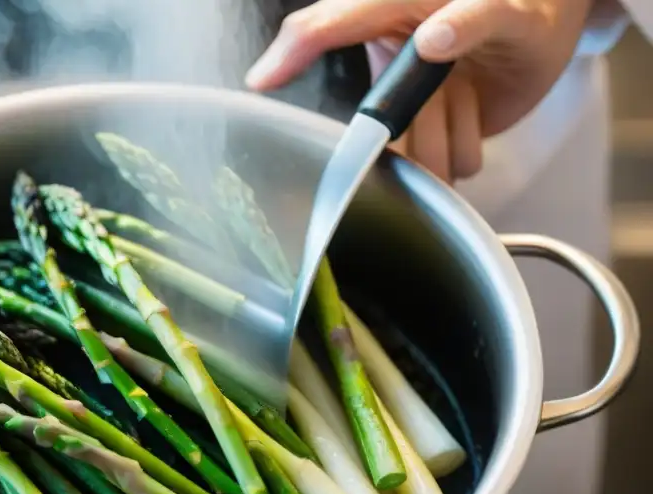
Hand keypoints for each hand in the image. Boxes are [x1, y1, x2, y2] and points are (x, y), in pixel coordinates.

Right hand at [245, 0, 594, 182]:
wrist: (547, 39)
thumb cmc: (525, 12)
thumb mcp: (508, 11)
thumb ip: (471, 19)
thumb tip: (432, 36)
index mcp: (391, 9)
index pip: (328, 24)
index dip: (290, 54)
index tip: (260, 82)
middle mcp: (387, 58)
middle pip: (375, 118)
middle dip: (420, 123)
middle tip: (455, 97)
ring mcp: (405, 100)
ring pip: (412, 151)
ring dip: (451, 134)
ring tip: (472, 99)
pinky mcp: (424, 131)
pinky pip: (440, 164)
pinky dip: (464, 145)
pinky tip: (472, 114)